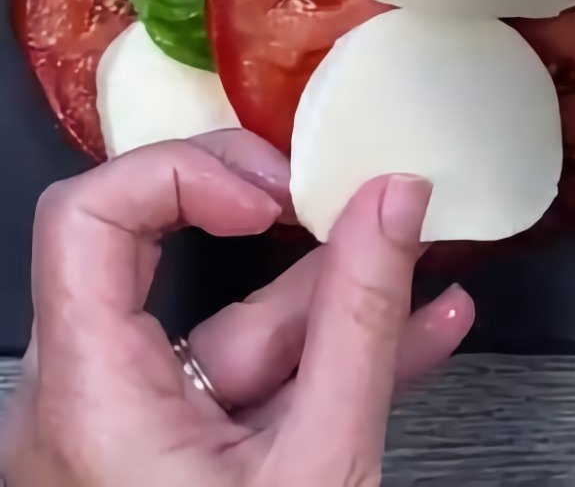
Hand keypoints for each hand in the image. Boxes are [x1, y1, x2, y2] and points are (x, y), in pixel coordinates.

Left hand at [0, 131, 473, 486]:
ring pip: (231, 333)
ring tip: (427, 272)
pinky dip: (327, 358)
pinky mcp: (176, 467)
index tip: (276, 192)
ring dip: (335, 301)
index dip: (186, 173)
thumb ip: (362, 318)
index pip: (92, 218)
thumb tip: (395, 201)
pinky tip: (418, 335)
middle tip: (341, 197)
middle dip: (283, 231)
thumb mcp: (324, 462)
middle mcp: (90, 411)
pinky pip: (249, 386)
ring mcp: (135, 442)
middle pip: (167, 262)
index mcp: (92, 402)